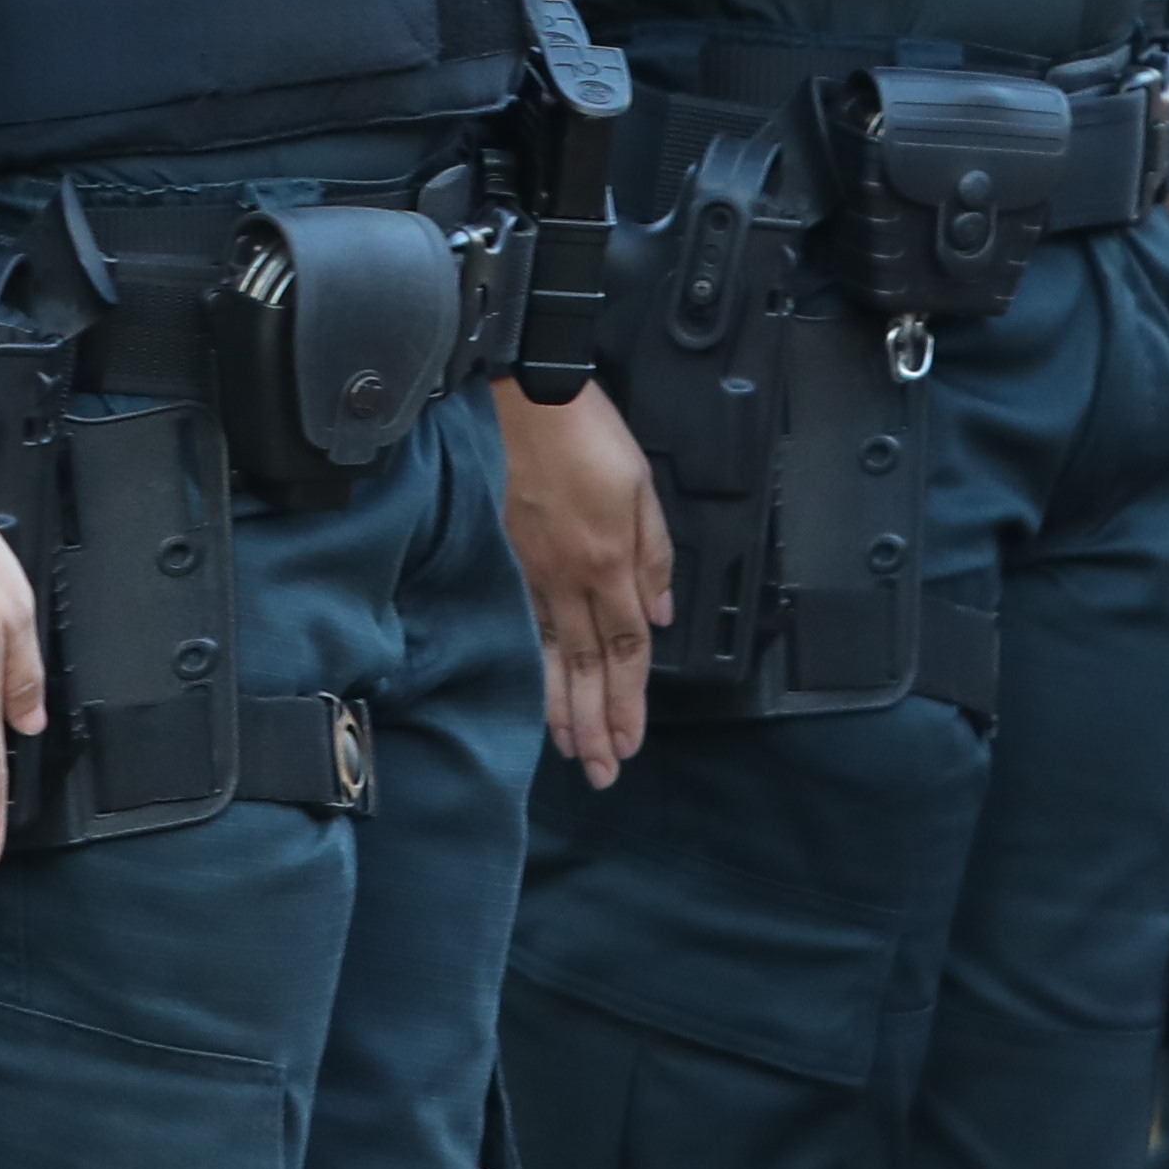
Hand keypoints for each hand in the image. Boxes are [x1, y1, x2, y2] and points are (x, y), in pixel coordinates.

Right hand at [493, 383, 674, 783]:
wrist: (521, 397)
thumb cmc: (585, 431)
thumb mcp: (641, 485)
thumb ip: (655, 554)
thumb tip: (661, 613)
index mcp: (609, 560)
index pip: (626, 646)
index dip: (630, 698)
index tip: (630, 740)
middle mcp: (570, 577)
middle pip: (587, 666)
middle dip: (597, 724)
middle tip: (603, 772)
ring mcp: (533, 573)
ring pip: (550, 656)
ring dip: (563, 710)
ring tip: (572, 752)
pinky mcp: (507, 561)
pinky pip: (523, 629)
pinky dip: (531, 669)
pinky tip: (534, 693)